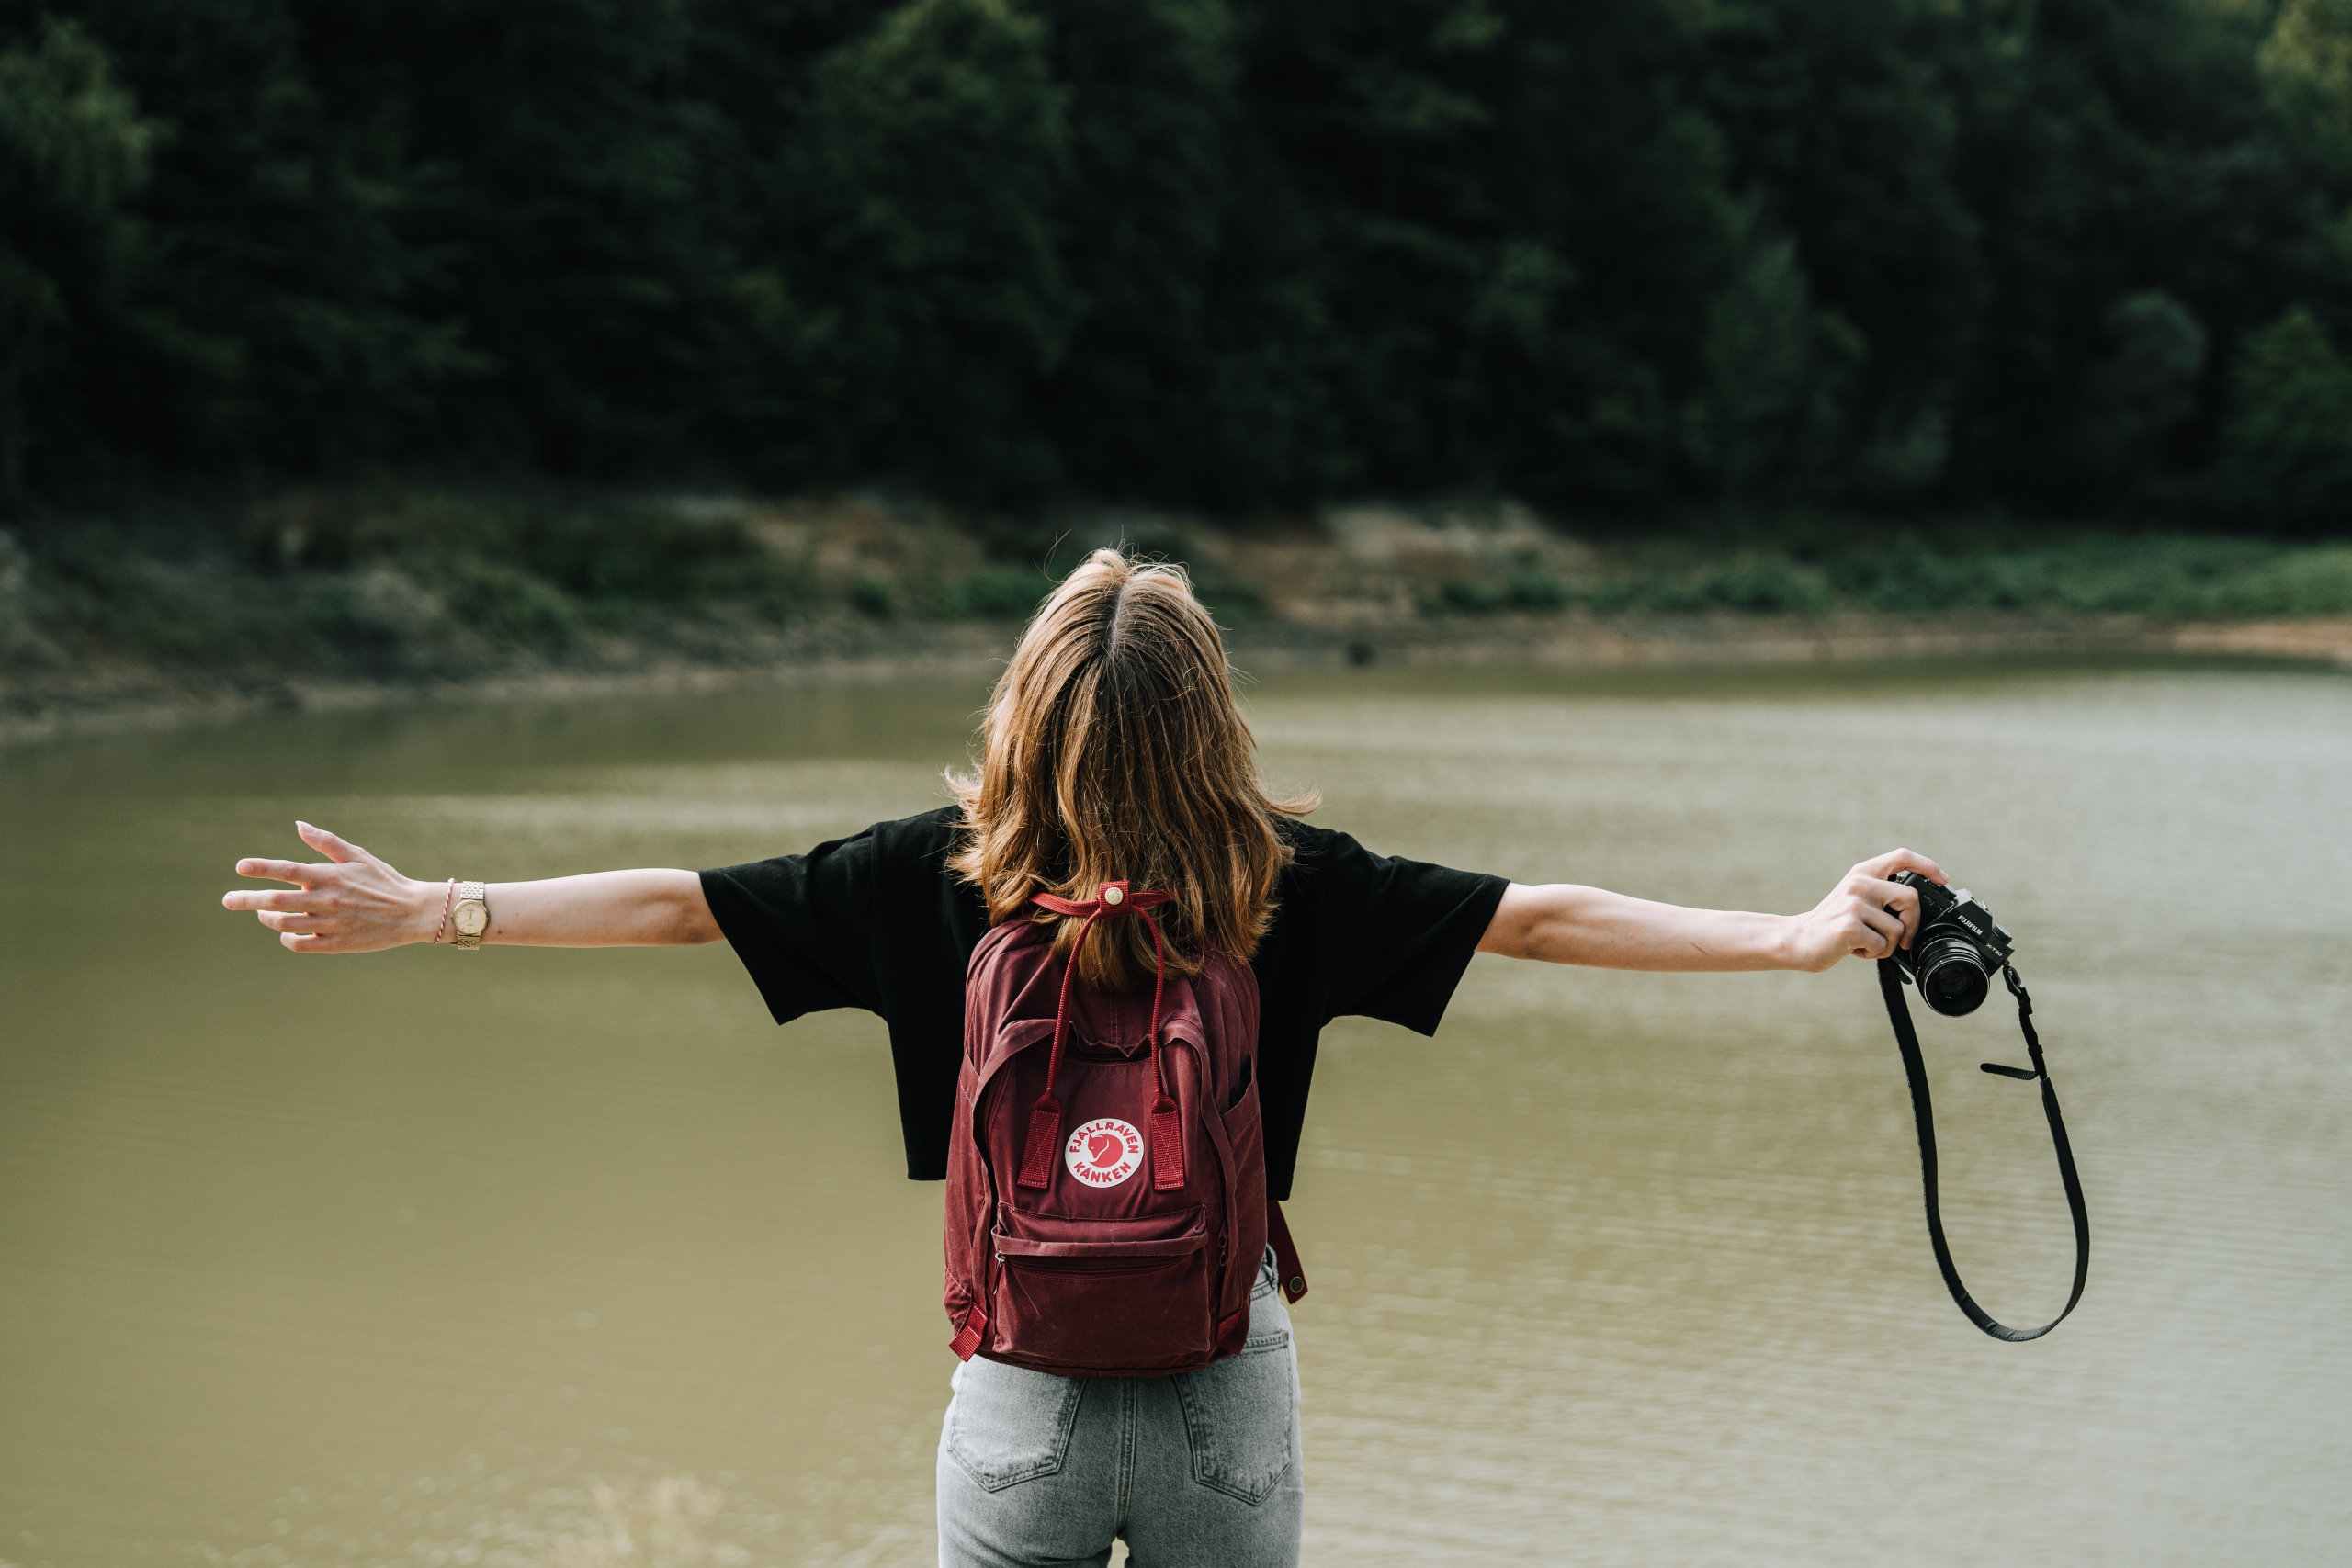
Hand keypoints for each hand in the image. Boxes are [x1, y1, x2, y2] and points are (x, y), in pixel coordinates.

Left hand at [222, 822, 438, 953]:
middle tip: (227, 900)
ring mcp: (330, 924)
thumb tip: (299, 826)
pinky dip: (287, 938)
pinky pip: (300, 944)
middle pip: (276, 900)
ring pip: (283, 924)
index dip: (262, 868)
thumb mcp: (358, 856)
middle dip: (246, 899)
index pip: (288, 870)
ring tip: (261, 911)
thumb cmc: (384, 881)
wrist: (412, 913)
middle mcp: (326, 900)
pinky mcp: (336, 944)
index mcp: (330, 876)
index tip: (240, 867)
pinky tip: (286, 932)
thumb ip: (326, 842)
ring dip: (266, 917)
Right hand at [1783, 848, 1947, 971]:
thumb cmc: (1832, 924)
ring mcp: (1854, 903)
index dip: (1927, 866)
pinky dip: (1875, 954)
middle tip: (1903, 939)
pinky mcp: (1850, 926)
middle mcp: (1859, 883)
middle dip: (1913, 923)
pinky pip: (1883, 945)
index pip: (1902, 856)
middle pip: (1910, 898)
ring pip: (1898, 928)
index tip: (1943, 880)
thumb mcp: (1855, 899)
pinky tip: (1857, 950)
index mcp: (1862, 872)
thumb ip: (1881, 894)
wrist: (1797, 940)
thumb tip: (1920, 908)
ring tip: (1868, 944)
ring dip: (1889, 945)